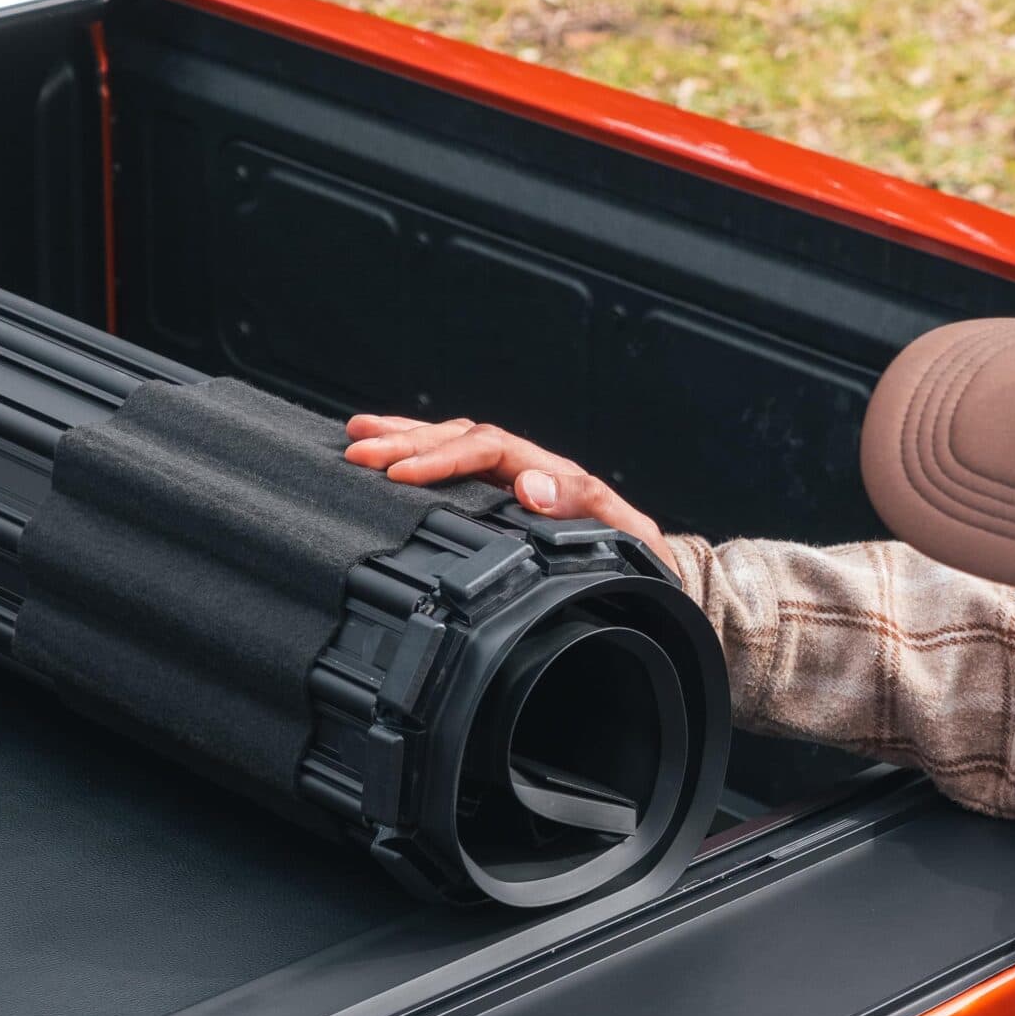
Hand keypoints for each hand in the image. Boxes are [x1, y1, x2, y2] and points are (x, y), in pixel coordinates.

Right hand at [343, 416, 667, 562]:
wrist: (658, 579)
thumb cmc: (640, 562)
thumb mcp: (627, 536)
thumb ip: (585, 507)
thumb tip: (532, 485)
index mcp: (552, 475)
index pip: (487, 450)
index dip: (441, 459)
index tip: (400, 474)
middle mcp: (529, 469)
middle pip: (460, 439)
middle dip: (406, 443)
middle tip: (358, 450)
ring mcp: (514, 483)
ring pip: (452, 445)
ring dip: (404, 439)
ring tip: (355, 436)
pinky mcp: (504, 501)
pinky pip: (457, 469)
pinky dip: (420, 457)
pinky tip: (388, 457)